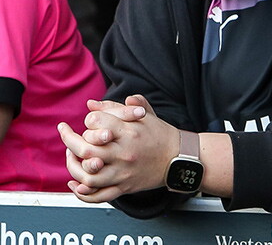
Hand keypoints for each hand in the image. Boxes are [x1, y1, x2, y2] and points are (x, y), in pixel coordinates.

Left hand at [58, 95, 178, 202]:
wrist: (177, 158)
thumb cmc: (159, 133)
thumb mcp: (143, 113)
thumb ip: (117, 107)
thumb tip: (91, 104)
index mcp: (129, 131)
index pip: (95, 123)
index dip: (88, 120)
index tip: (90, 120)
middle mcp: (124, 152)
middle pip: (86, 150)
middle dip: (69, 140)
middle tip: (66, 133)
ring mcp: (122, 172)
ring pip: (88, 175)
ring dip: (72, 166)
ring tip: (70, 156)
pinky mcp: (124, 187)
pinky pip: (98, 196)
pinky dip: (83, 193)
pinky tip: (75, 184)